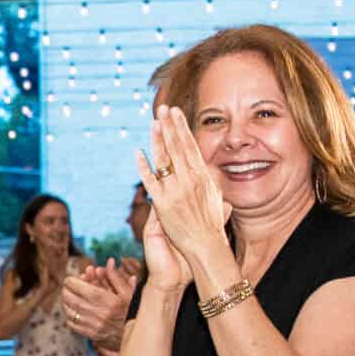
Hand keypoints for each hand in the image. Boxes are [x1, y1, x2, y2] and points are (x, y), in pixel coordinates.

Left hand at [62, 259, 138, 350]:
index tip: (70, 279)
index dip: (72, 282)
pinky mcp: (92, 336)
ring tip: (67, 297)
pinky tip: (72, 311)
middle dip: (66, 291)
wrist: (141, 336)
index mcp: (108, 300)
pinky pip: (74, 326)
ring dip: (66, 303)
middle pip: (73, 300)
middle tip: (66, 287)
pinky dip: (69, 317)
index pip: (82, 288)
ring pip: (71, 313)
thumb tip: (109, 262)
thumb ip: (116, 277)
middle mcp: (99, 314)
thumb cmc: (136, 312)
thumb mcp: (129, 292)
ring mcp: (94, 326)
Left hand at [135, 106, 230, 270]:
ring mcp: (175, 191)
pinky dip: (144, 167)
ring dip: (158, 139)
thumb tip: (208, 170)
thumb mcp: (216, 198)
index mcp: (203, 177)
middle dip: (171, 126)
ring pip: (165, 159)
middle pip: (178, 147)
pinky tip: (138, 153)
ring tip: (154, 122)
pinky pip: (150, 181)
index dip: (182, 129)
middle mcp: (190, 180)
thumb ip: (210, 182)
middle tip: (163, 109)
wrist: (206, 246)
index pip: (190, 147)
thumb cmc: (212, 225)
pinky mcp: (162, 204)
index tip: (176, 114)